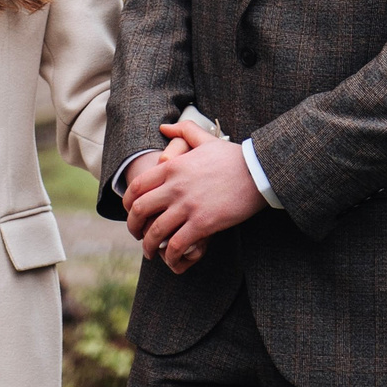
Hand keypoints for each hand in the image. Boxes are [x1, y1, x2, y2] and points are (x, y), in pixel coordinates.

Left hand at [126, 123, 262, 272]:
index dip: (127, 203)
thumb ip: (183, 131)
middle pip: (139, 210)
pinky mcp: (203, 223)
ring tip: (151, 253)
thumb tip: (163, 127)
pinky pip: (177, 245)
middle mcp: (175, 187)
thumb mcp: (206, 139)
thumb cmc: (233, 157)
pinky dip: (170, 255)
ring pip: (155, 232)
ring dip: (148, 246)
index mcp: (172, 167)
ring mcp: (188, 206)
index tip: (130, 213)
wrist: (259, 172)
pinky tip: (172, 260)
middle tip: (136, 235)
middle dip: (133, 227)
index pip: (137, 187)